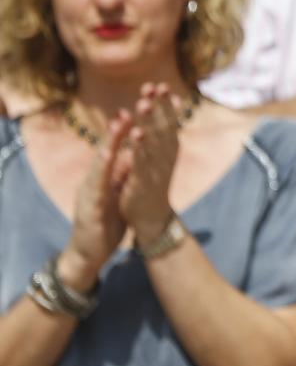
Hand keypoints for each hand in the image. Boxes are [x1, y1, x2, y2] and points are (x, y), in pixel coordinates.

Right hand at [58, 116, 133, 292]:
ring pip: (98, 166)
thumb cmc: (104, 223)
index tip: (136, 112)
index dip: (123, 132)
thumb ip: (121, 176)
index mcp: (102, 178)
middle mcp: (93, 182)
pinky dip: (101, 173)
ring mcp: (89, 194)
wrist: (88, 254)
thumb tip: (134, 155)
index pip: (113, 151)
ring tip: (117, 128)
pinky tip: (108, 160)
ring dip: (108, 146)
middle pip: (104, 153)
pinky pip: (96, 189)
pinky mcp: (89, 209)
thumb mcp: (116, 195)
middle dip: (115, 133)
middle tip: (126, 111)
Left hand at [115, 83, 184, 245]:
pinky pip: (142, 160)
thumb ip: (159, 133)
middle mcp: (167, 156)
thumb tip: (158, 109)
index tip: (162, 85)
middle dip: (159, 105)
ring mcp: (157, 167)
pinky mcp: (144, 180)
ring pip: (154, 140)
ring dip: (150, 121)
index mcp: (169, 149)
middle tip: (155, 85)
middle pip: (164, 125)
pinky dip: (141, 146)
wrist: (152, 217)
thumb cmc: (153, 182)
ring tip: (144, 102)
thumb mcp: (160, 156)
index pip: (169, 121)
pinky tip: (137, 133)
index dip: (166, 104)